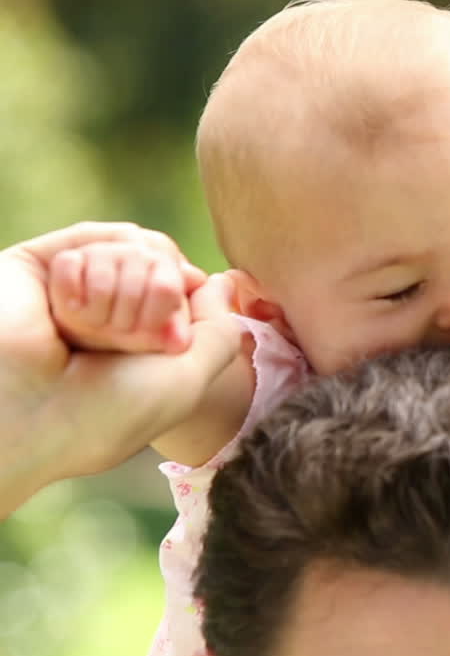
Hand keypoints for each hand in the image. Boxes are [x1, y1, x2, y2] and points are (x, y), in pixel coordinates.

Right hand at [0, 223, 244, 515]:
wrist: (23, 416)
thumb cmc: (105, 412)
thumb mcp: (187, 379)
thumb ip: (220, 330)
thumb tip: (219, 281)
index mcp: (140, 339)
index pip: (184, 285)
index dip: (184, 301)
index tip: (172, 338)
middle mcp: (107, 311)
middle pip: (163, 261)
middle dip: (155, 296)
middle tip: (121, 342)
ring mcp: (72, 287)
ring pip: (130, 247)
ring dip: (121, 291)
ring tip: (89, 333)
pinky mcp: (36, 266)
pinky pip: (89, 239)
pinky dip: (90, 274)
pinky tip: (69, 310)